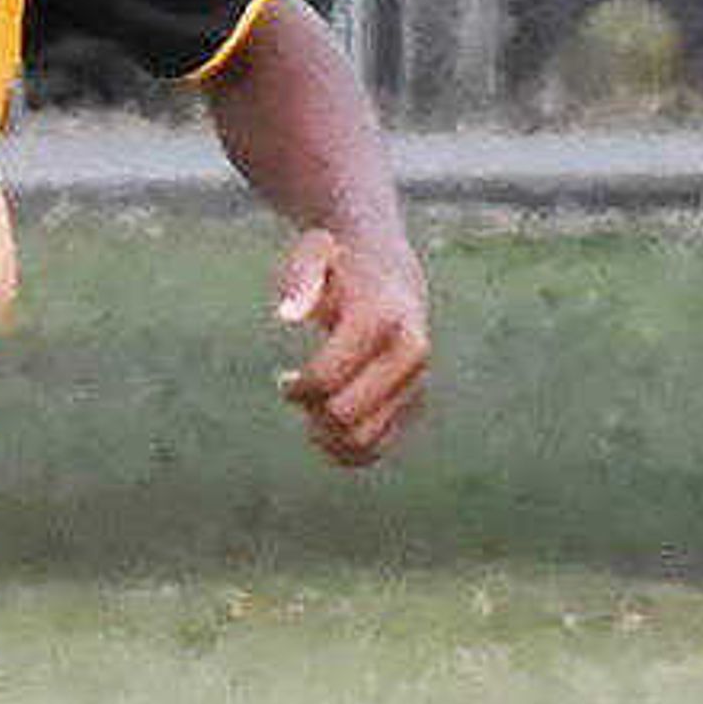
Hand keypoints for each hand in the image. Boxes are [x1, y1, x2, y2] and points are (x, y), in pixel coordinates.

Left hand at [272, 229, 427, 465]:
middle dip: (310, 409)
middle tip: (300, 389)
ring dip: (325, 434)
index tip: (285, 377)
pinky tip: (327, 426)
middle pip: (342, 415)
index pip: (326, 379)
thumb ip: (300, 278)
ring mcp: (417, 381)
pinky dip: (342, 449)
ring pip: (361, 442)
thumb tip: (288, 317)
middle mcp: (410, 353)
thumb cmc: (339, 264)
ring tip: (315, 408)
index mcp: (383, 318)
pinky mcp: (414, 404)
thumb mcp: (314, 252)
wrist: (390, 272)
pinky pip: (374, 451)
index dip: (296, 387)